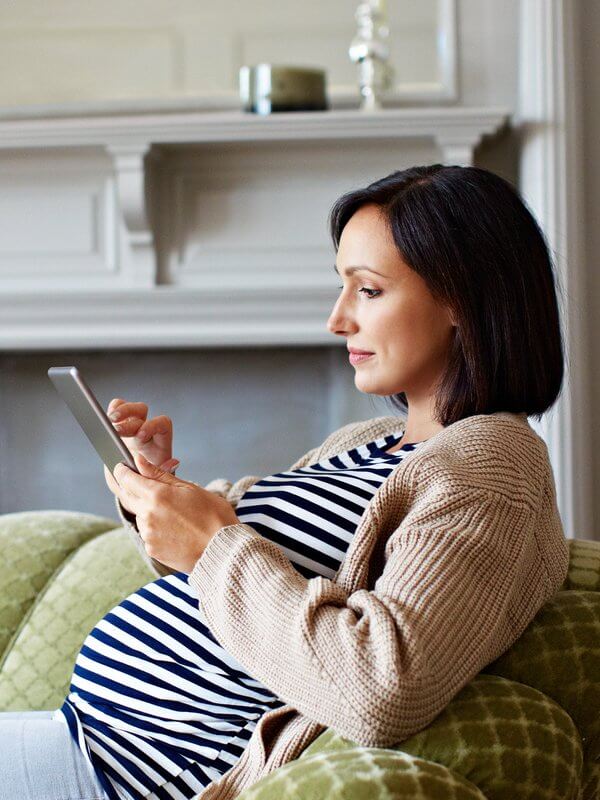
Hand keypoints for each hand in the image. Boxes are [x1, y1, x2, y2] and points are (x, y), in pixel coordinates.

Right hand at [105, 397, 177, 473]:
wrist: (135, 482)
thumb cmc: (148, 479)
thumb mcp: (158, 479)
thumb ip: (164, 472)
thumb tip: (173, 463)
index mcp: (159, 441)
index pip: (162, 424)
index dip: (152, 426)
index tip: (140, 436)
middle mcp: (146, 430)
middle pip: (142, 411)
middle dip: (130, 418)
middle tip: (117, 430)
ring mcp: (133, 426)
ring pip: (129, 408)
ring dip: (120, 411)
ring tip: (109, 420)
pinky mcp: (119, 425)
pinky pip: (118, 407)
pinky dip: (113, 408)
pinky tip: (105, 418)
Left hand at [106, 450, 240, 572]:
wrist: (222, 551)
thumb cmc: (213, 516)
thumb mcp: (190, 488)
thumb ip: (160, 475)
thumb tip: (139, 461)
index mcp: (156, 495)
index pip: (126, 478)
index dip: (122, 471)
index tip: (123, 467)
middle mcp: (146, 515)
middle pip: (128, 497)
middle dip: (134, 489)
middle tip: (153, 488)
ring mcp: (147, 534)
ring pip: (140, 516)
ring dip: (148, 510)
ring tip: (175, 514)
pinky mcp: (151, 549)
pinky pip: (148, 533)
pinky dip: (156, 528)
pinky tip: (176, 529)